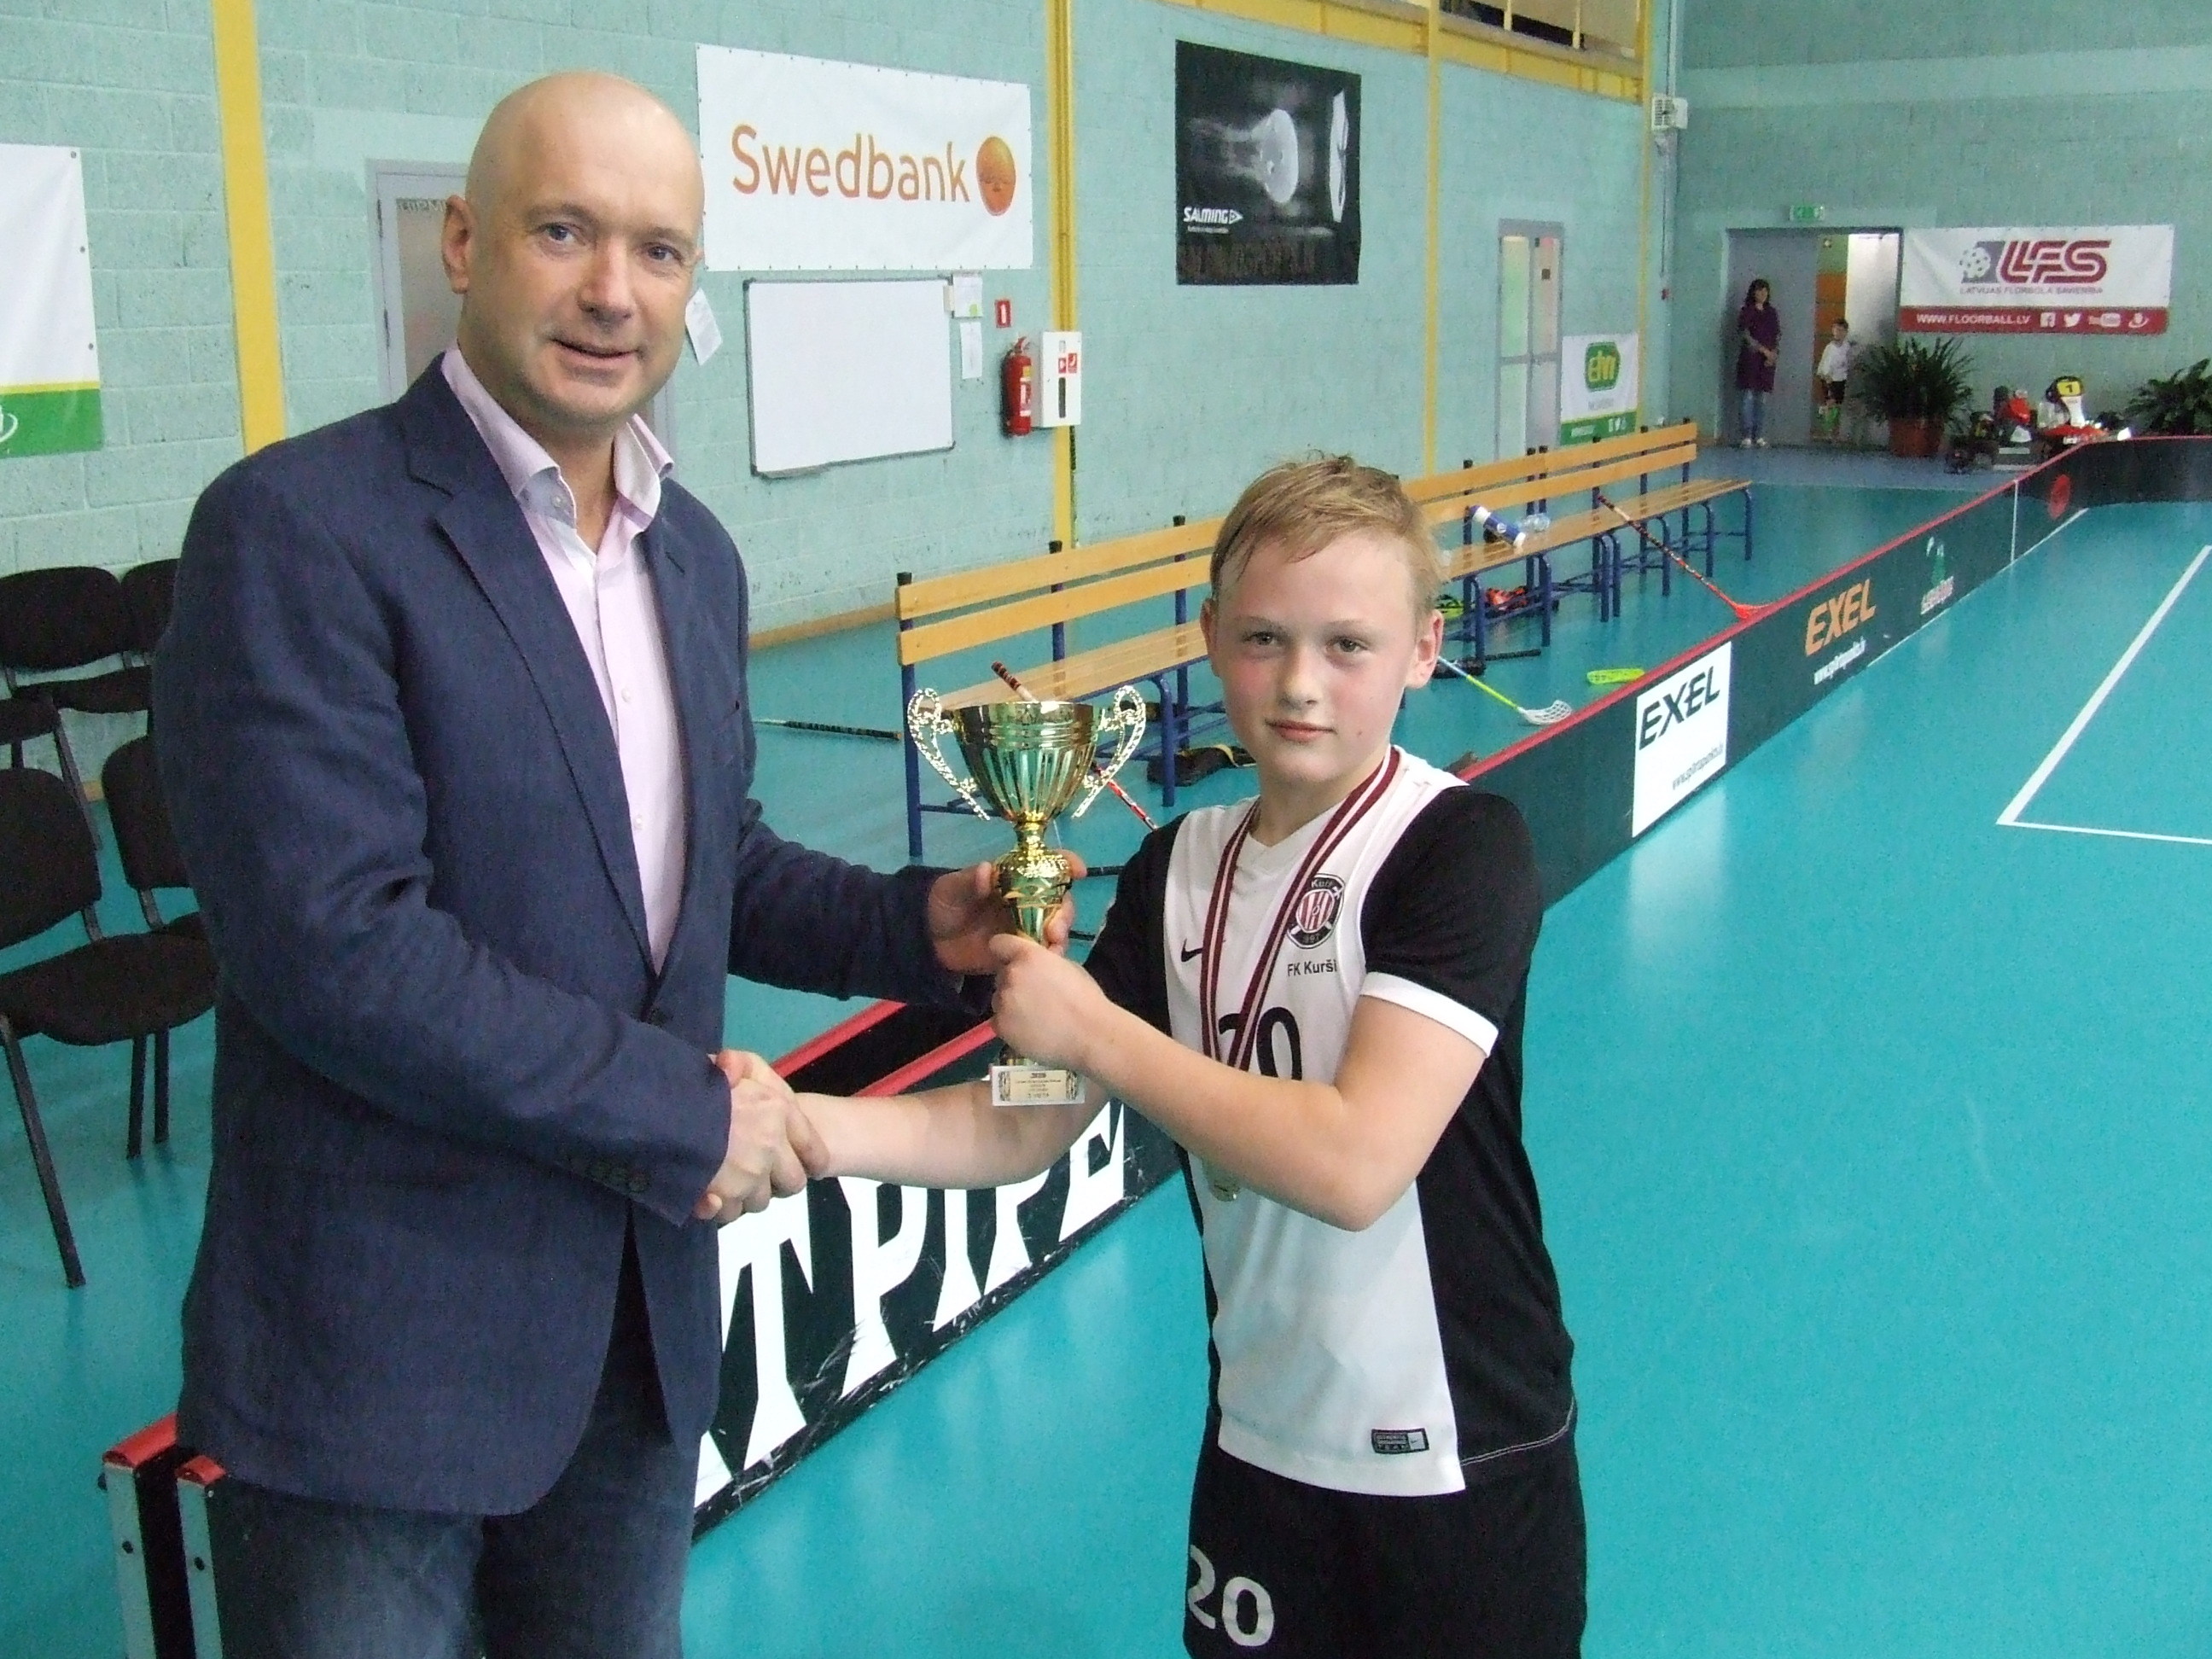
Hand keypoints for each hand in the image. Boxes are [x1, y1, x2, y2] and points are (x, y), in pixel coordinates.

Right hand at [693, 1050, 823, 1221]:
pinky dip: (717, 1208)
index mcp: (780, 1111)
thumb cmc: (699, 1082)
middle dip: (776, 1183)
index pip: (815, 1152)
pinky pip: (729, 1212)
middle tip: (755, 1172)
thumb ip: (743, 1066)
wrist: (653, 1107)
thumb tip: (744, 1085)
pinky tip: (707, 1195)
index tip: (802, 1164)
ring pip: (758, 1201)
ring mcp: (747, 1175)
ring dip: (745, 1195)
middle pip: (791, 1183)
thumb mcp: (732, 1061)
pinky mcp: (722, 1197)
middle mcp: (770, 1147)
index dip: (809, 1161)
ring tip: (724, 1177)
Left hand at [928, 855, 1086, 975]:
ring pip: (1055, 926)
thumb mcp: (952, 888)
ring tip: (1053, 945)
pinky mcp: (1020, 950)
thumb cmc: (943, 904)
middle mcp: (1025, 900)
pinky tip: (1047, 962)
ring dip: (1061, 934)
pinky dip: (1050, 956)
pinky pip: (1042, 951)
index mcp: (1012, 877)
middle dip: (1065, 911)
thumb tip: (988, 869)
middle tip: (1057, 927)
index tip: (1078, 871)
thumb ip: (970, 881)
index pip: (1045, 864)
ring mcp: (1024, 925)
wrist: (927, 940)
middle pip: (1058, 900)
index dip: (1065, 863)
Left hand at [988, 932, 1110, 1072]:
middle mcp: (1010, 976)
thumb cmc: (1086, 999)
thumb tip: (1038, 965)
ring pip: (999, 999)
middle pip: (1001, 975)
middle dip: (1014, 982)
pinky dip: (1011, 1025)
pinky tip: (1030, 1031)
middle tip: (1034, 996)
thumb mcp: (1068, 967)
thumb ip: (1045, 962)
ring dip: (1011, 1004)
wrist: (1089, 1034)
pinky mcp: (1000, 1026)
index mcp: (1028, 956)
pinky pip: (999, 1021)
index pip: (999, 944)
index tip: (1015, 961)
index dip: (1006, 952)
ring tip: (1034, 1018)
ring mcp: (1002, 1002)